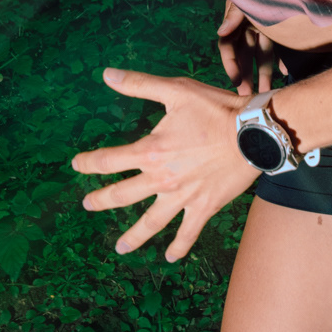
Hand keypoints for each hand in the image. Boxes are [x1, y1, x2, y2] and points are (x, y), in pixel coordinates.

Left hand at [72, 68, 257, 260]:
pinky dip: (178, 246)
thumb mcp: (176, 91)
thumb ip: (139, 85)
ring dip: (133, 236)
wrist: (253, 133)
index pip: (109, 160)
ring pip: (151, 222)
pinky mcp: (203, 207)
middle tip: (88, 205)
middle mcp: (161, 179)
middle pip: (122, 195)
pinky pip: (187, 232)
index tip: (78, 164)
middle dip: (101, 201)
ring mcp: (182, 197)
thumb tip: (107, 74)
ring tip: (120, 247)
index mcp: (150, 151)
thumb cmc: (215, 108)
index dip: (89, 163)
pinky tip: (170, 257)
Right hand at [216, 0, 277, 96]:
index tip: (236, 81)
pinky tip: (285, 73)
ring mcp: (262, 27)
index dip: (231, 65)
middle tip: (246, 95)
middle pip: (244, 55)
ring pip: (261, 55)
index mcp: (235, 20)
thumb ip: (233, 14)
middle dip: (245, 75)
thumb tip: (220, 32)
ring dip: (263, 73)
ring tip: (266, 92)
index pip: (228, 47)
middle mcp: (247, 26)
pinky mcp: (278, 27)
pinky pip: (278, 47)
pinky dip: (281, 60)